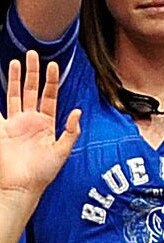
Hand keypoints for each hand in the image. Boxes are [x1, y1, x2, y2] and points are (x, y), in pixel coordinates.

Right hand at [0, 54, 79, 204]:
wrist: (21, 189)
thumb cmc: (42, 174)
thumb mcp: (62, 153)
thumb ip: (70, 132)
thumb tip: (77, 111)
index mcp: (46, 123)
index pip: (49, 95)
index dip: (51, 80)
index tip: (52, 64)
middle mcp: (30, 120)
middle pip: (31, 90)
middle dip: (32, 72)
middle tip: (31, 53)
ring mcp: (15, 124)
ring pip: (14, 95)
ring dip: (15, 79)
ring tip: (14, 61)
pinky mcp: (2, 132)